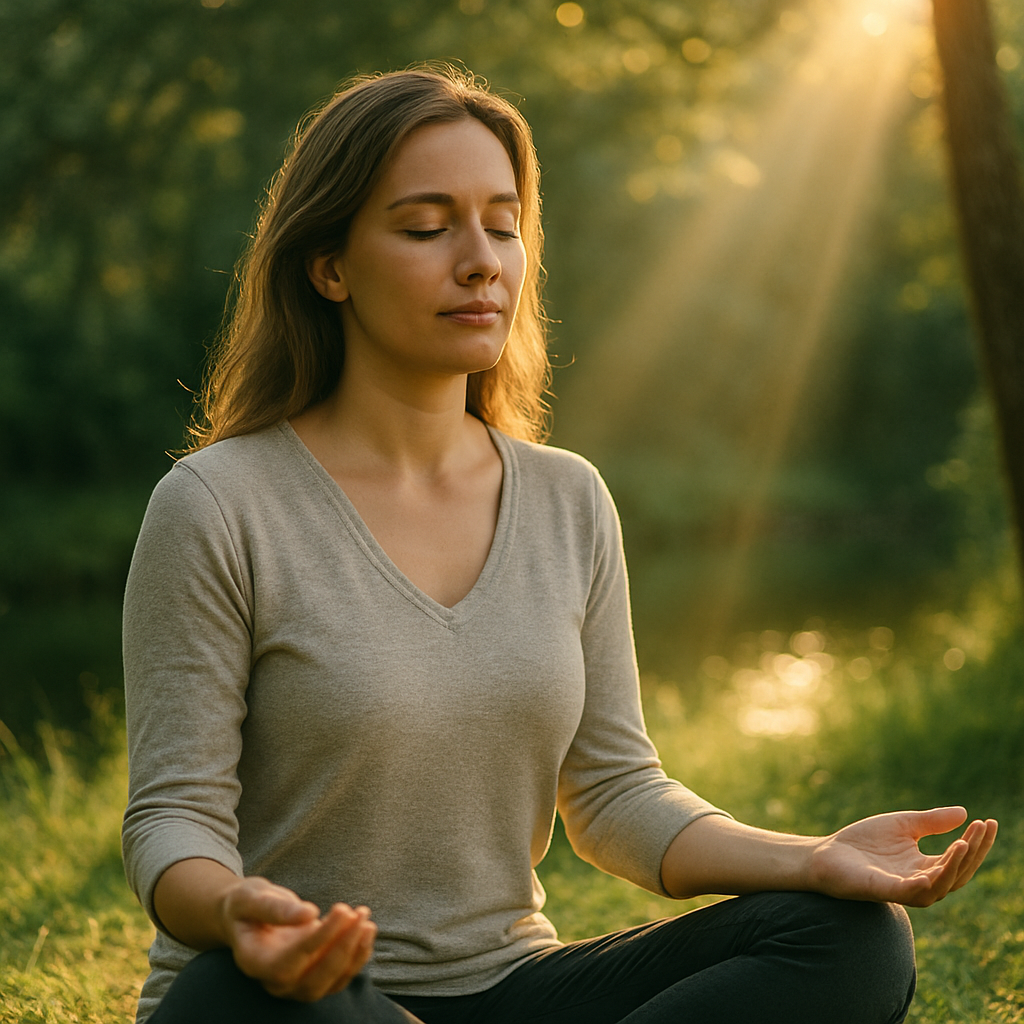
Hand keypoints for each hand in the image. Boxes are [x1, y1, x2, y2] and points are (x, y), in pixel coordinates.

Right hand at [221, 877, 376, 999]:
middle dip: (341, 948)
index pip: (288, 963)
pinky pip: (340, 978)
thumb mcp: (252, 897)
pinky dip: (357, 956)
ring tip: (366, 919)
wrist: (251, 915)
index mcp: (254, 963)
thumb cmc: (248, 904)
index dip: (318, 941)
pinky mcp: (314, 977)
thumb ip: (274, 908)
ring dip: (354, 953)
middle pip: (313, 982)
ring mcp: (295, 985)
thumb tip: (308, 914)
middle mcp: (275, 982)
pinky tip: (367, 930)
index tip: (341, 911)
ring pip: (330, 983)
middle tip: (357, 913)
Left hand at [808, 807, 997, 906]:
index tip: (988, 821)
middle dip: (973, 851)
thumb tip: (964, 812)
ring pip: (941, 885)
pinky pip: (912, 892)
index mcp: (925, 866)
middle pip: (957, 872)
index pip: (960, 858)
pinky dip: (927, 882)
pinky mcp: (885, 890)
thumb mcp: (902, 825)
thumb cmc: (863, 842)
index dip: (977, 842)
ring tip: (964, 843)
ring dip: (955, 866)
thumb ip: (931, 822)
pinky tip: (936, 867)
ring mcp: (903, 888)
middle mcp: (920, 881)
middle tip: (983, 828)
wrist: (826, 853)